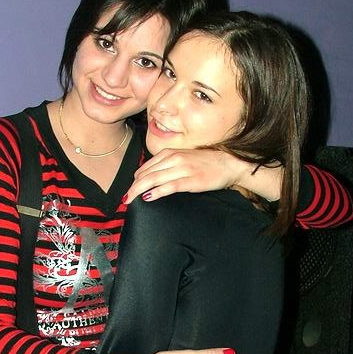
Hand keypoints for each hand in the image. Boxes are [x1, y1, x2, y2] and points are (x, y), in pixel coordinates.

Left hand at [124, 148, 243, 203]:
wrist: (228, 164)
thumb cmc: (206, 163)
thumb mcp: (183, 159)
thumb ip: (167, 165)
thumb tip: (150, 178)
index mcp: (170, 153)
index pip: (145, 167)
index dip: (134, 180)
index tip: (129, 191)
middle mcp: (174, 159)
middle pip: (146, 174)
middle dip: (132, 187)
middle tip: (124, 199)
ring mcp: (182, 169)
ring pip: (154, 179)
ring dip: (139, 190)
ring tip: (130, 200)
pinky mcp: (191, 181)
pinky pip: (169, 186)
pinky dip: (157, 191)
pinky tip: (148, 197)